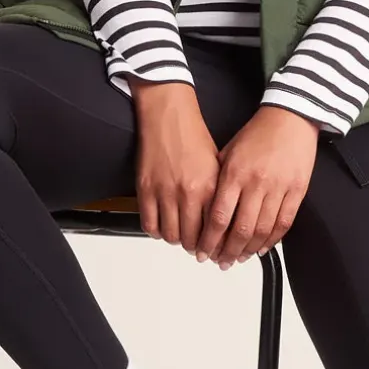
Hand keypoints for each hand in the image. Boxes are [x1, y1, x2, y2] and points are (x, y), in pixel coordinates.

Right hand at [130, 78, 218, 257]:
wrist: (168, 116)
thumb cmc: (193, 137)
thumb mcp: (218, 167)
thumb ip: (219, 196)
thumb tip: (223, 223)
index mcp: (209, 188)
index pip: (214, 231)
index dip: (216, 247)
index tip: (216, 252)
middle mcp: (187, 193)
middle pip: (192, 239)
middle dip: (197, 249)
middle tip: (198, 249)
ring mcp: (164, 193)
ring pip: (171, 236)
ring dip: (177, 241)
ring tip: (181, 237)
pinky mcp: (145, 189)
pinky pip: (149, 225)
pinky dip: (156, 232)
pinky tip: (163, 227)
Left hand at [198, 104, 319, 267]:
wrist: (290, 118)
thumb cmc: (258, 134)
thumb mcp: (228, 153)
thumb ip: (219, 182)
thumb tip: (206, 211)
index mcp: (235, 174)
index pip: (218, 217)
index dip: (210, 240)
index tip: (204, 251)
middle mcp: (256, 183)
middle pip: (240, 230)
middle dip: (228, 251)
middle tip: (221, 262)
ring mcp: (279, 188)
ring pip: (262, 230)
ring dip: (249, 250)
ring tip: (239, 258)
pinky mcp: (297, 191)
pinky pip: (284, 223)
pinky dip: (272, 240)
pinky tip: (262, 248)